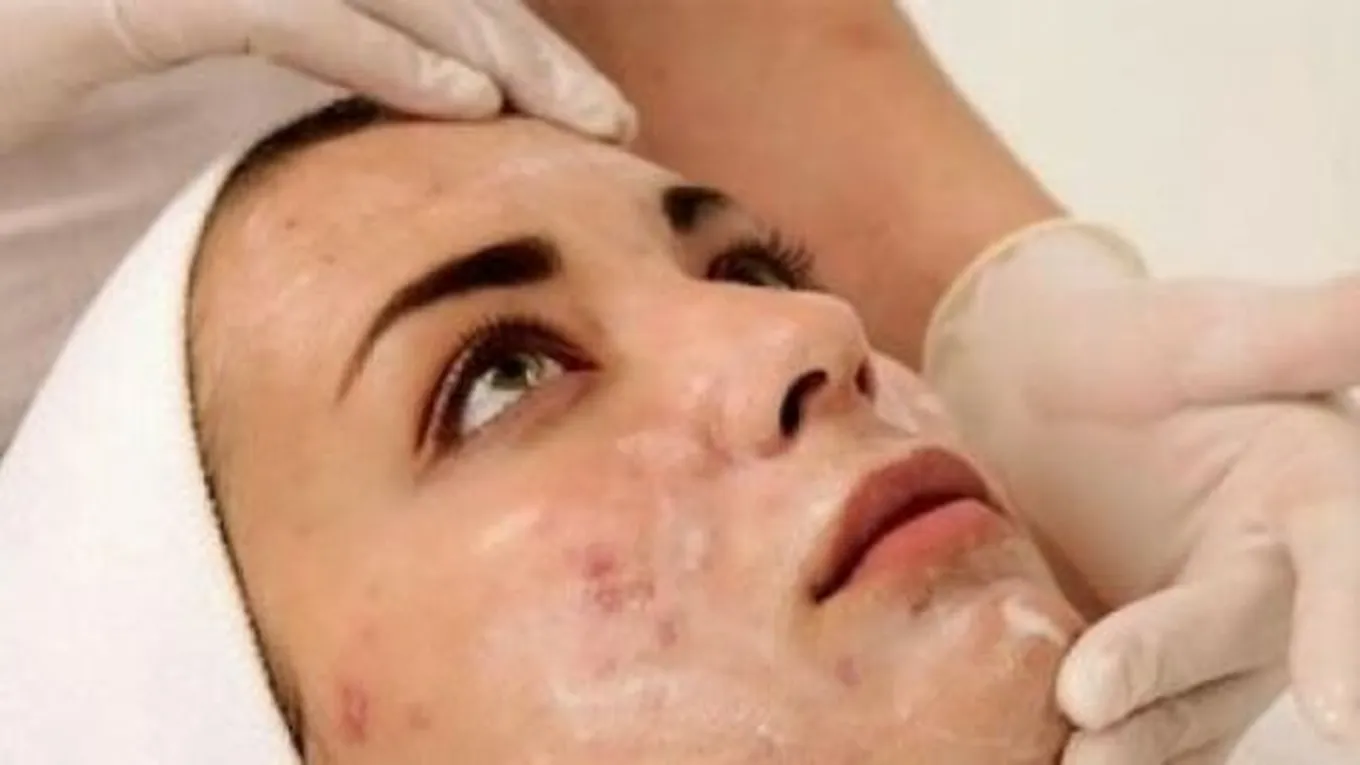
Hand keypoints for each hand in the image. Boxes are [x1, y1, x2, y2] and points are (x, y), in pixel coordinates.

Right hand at [1, 0, 633, 146]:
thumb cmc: (19, 53)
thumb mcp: (166, 50)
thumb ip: (276, 61)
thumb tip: (375, 120)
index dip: (501, 45)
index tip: (574, 112)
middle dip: (529, 50)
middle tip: (614, 118)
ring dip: (497, 55)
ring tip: (583, 119)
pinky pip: (293, 14)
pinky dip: (387, 54)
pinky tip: (469, 109)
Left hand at [923, 221, 1359, 762]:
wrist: (1033, 384)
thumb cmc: (1127, 347)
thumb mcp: (1212, 333)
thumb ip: (1313, 331)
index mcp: (1317, 495)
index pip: (1344, 564)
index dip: (1344, 631)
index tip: (1338, 708)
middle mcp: (1278, 579)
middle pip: (1241, 640)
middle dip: (1172, 676)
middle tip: (1089, 704)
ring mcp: (1211, 633)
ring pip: (1192, 704)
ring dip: (1137, 742)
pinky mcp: (1148, 667)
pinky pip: (1142, 722)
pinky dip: (1111, 749)